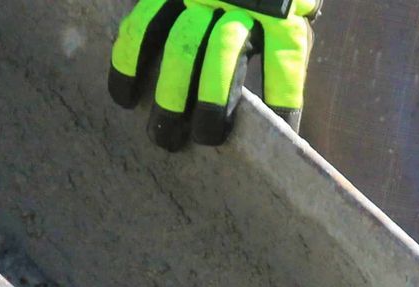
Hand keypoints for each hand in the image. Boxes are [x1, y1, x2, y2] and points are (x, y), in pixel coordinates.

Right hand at [107, 0, 317, 150]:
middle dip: (210, 106)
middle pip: (224, 59)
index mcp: (281, 17)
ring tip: (162, 134)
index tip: (274, 140)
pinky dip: (129, 61)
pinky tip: (125, 96)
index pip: (283, 70)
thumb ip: (284, 46)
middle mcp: (241, 4)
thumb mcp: (293, 11)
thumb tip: (278, 110)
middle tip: (202, 139)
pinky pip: (143, 24)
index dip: (280, 109)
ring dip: (169, 94)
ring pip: (181, 47)